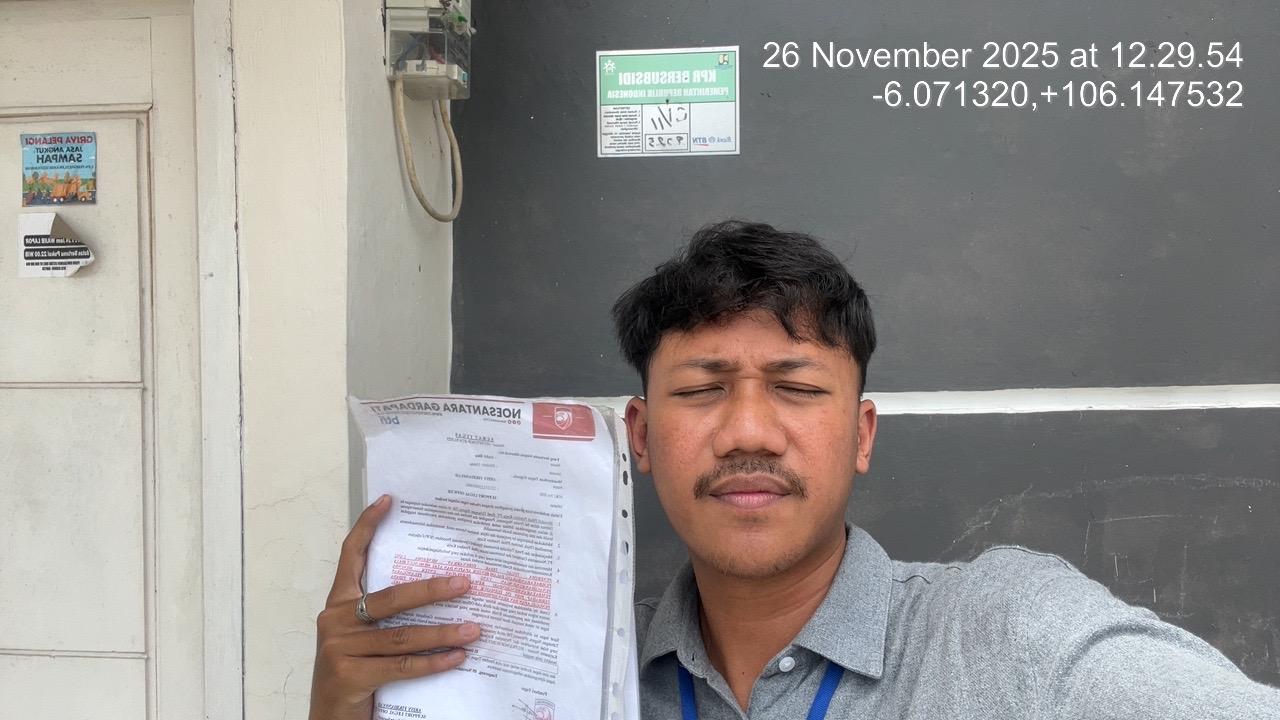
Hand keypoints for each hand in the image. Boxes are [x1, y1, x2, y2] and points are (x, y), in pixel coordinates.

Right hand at [309, 495, 480, 719]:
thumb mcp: (362, 640)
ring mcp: (339, 648)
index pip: (350, 557)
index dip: (367, 527)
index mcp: (337, 606)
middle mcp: (335, 620)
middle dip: (432, 589)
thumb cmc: (352, 675)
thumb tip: (437, 593)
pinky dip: (433, 662)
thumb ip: (383, 618)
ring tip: (474, 628)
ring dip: (443, 632)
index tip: (388, 501)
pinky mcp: (349, 675)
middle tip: (465, 583)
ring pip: (403, 635)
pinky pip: (402, 665)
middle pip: (391, 597)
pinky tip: (458, 657)